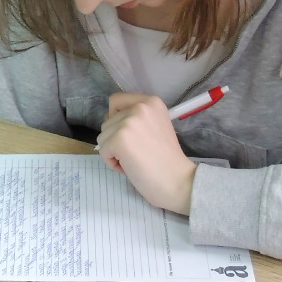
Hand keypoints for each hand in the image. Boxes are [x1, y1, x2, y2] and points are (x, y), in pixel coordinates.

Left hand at [97, 93, 197, 214]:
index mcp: (151, 102)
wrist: (178, 182)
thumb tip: (109, 119)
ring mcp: (128, 123)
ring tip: (135, 160)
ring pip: (103, 136)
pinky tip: (130, 167)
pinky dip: (112, 162)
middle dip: (116, 139)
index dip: (115, 117)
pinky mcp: (119, 139)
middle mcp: (140, 108)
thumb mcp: (155, 127)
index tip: (128, 134)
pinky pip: (102, 150)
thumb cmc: (167, 160)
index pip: (116, 100)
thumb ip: (135, 119)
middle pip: (107, 121)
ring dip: (114, 151)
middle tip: (138, 153)